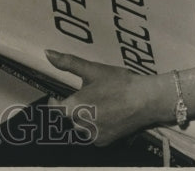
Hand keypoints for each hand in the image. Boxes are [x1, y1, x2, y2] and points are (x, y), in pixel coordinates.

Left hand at [45, 50, 166, 145]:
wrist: (146, 100)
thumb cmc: (119, 83)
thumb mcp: (92, 70)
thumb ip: (67, 62)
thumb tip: (47, 53)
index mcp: (75, 106)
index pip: (54, 109)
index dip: (54, 103)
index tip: (55, 98)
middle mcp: (82, 124)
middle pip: (68, 118)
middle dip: (72, 110)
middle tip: (85, 100)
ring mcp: (93, 135)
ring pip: (79, 128)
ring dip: (82, 119)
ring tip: (96, 107)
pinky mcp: (104, 142)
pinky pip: (91, 136)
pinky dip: (93, 128)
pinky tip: (104, 117)